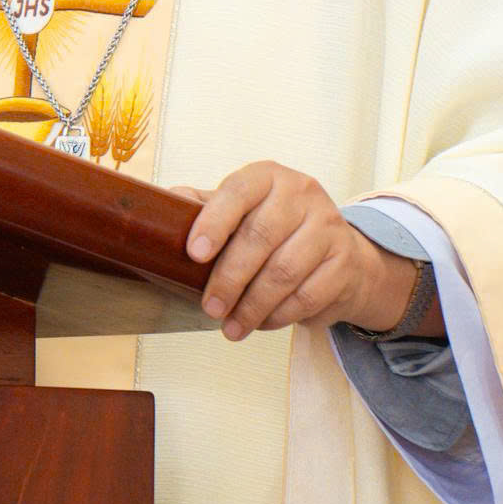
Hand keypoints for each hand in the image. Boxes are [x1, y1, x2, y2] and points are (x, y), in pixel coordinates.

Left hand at [186, 163, 431, 339]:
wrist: (343, 256)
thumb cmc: (278, 232)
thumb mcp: (242, 213)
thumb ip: (203, 209)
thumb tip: (157, 211)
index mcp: (268, 176)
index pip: (238, 192)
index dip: (213, 223)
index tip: (194, 255)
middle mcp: (302, 193)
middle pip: (259, 238)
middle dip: (229, 279)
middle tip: (209, 308)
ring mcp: (328, 226)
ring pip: (283, 272)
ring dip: (252, 306)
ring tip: (231, 327)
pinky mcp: (345, 261)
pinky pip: (306, 295)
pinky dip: (279, 315)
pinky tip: (262, 323)